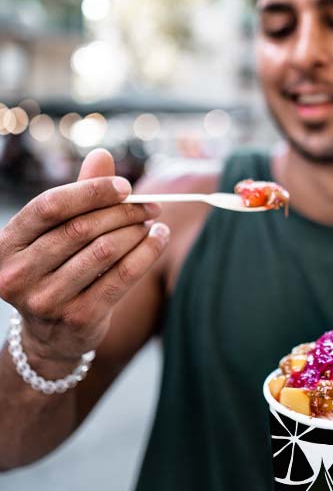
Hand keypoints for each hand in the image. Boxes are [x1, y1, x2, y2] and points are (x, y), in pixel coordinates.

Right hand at [0, 149, 169, 363]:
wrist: (52, 335)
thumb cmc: (56, 271)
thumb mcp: (56, 236)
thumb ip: (78, 197)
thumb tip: (103, 154)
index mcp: (6, 246)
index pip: (50, 207)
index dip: (91, 191)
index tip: (125, 186)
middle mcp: (18, 274)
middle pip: (81, 228)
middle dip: (122, 212)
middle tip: (149, 205)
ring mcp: (46, 300)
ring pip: (105, 251)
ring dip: (137, 231)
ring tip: (153, 222)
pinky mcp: (78, 317)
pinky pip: (123, 276)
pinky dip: (147, 253)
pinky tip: (159, 239)